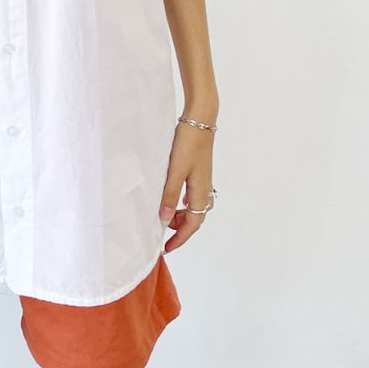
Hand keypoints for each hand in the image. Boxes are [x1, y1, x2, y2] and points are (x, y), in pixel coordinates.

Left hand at [159, 122, 215, 252]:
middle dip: (181, 230)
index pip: (192, 225)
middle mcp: (204, 188)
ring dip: (182, 216)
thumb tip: (164, 220)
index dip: (180, 239)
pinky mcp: (199, 170)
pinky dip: (184, 203)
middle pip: (196, 218)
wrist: (200, 119)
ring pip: (195, 207)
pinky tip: (175, 198)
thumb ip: (169, 195)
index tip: (166, 248)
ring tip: (166, 216)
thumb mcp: (175, 170)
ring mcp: (203, 180)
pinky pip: (193, 195)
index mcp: (200, 192)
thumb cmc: (188, 143)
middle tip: (163, 235)